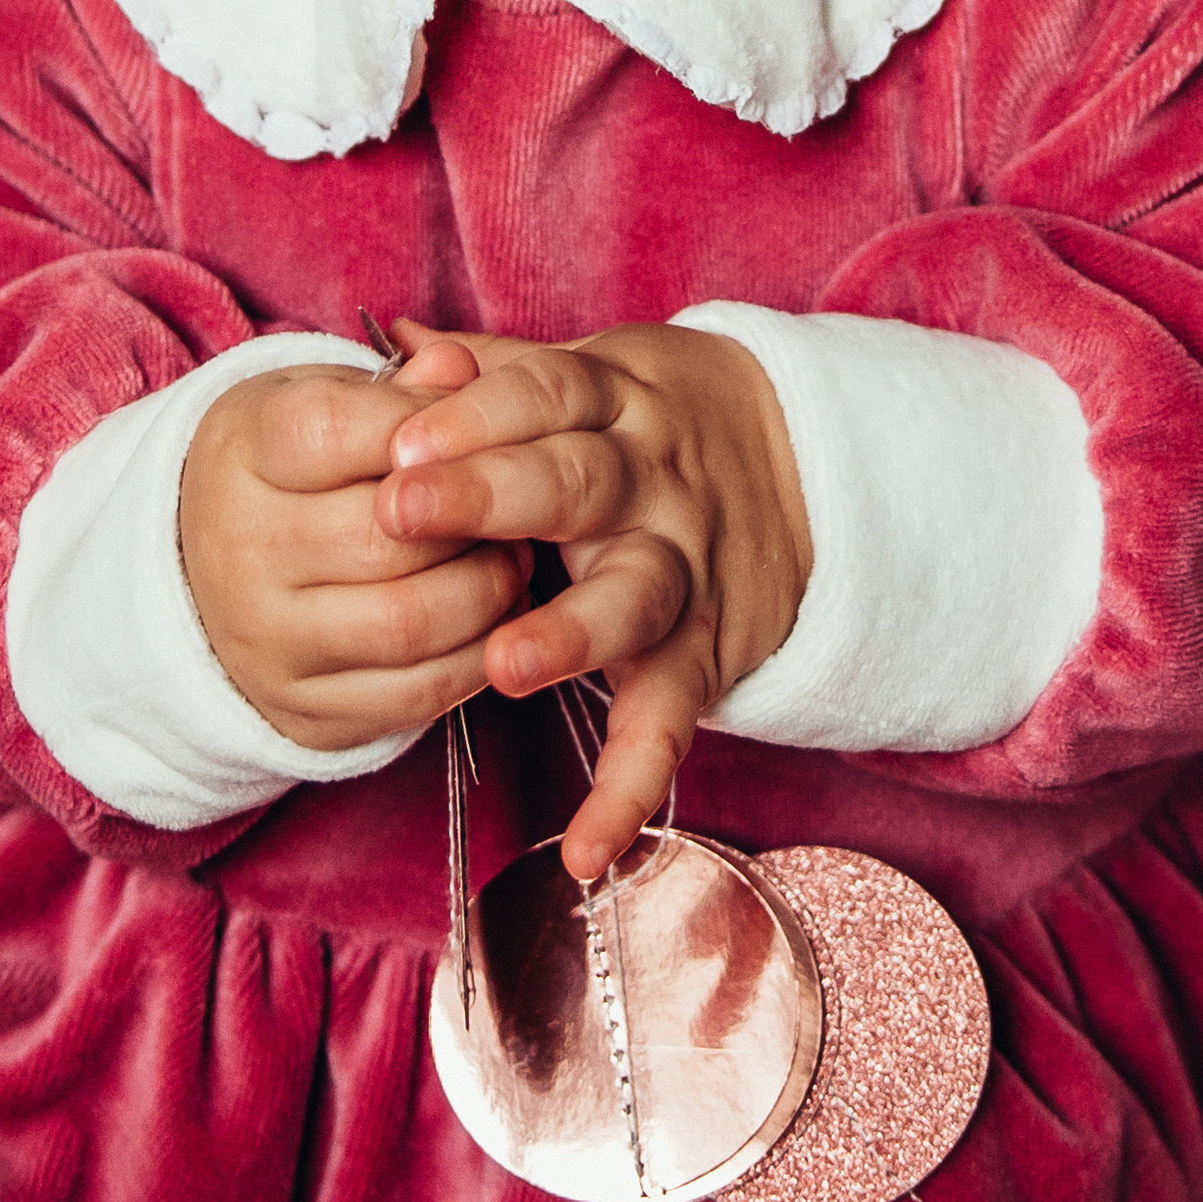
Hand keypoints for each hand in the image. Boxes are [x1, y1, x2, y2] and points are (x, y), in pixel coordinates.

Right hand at [178, 345, 530, 752]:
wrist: (202, 571)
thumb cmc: (292, 468)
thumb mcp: (324, 400)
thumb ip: (398, 385)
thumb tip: (458, 369)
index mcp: (243, 452)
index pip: (338, 431)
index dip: (425, 422)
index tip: (469, 425)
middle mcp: (243, 550)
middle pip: (386, 534)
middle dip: (476, 516)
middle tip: (518, 498)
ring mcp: (268, 641)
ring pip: (409, 623)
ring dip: (488, 590)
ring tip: (511, 556)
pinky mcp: (305, 710)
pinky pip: (415, 696)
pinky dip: (476, 658)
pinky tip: (493, 618)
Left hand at [371, 320, 812, 880]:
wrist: (803, 465)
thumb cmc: (647, 424)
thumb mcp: (590, 375)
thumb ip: (494, 371)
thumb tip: (398, 348)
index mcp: (614, 403)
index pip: (546, 394)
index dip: (476, 414)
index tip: (400, 440)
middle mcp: (652, 483)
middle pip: (576, 483)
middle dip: (490, 496)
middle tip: (400, 514)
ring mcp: (684, 570)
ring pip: (634, 596)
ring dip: (571, 632)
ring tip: (504, 663)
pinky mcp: (706, 654)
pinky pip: (670, 723)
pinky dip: (632, 789)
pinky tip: (585, 853)